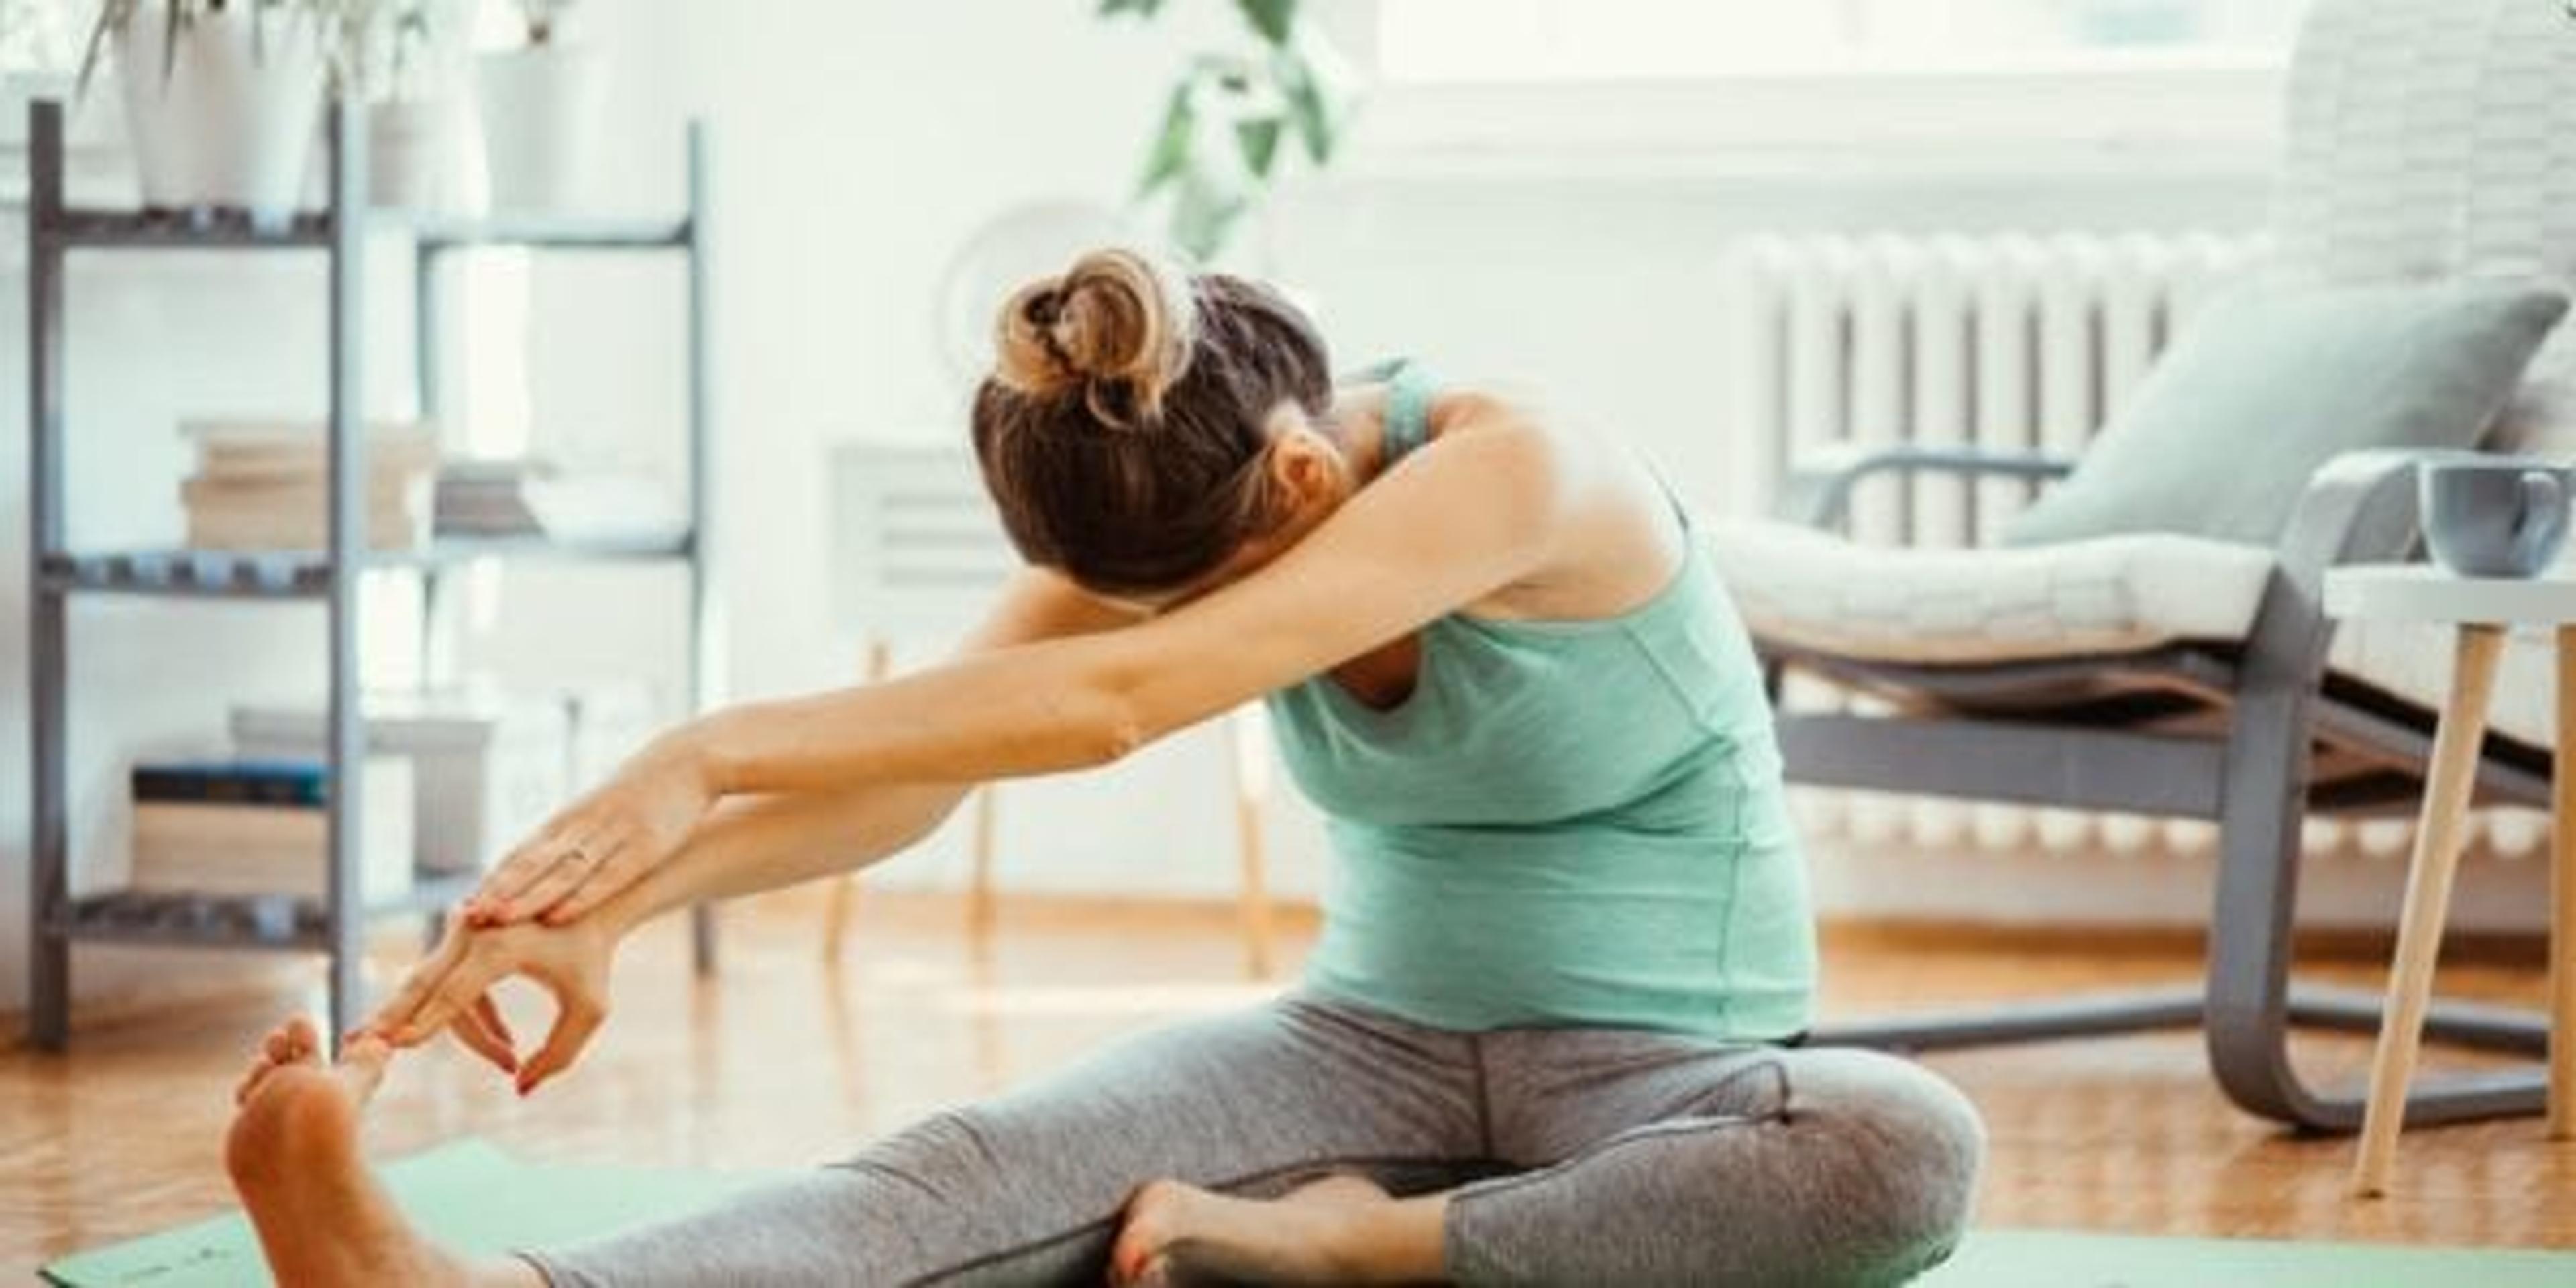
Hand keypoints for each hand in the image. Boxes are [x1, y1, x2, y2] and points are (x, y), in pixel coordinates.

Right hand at [362, 912, 615, 1096]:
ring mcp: (466, 930)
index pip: (452, 995)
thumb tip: (520, 1089)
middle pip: (422, 985)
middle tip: (357, 1044)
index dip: (425, 1025)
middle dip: (393, 1019)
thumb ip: (559, 1054)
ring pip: (438, 989)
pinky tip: (506, 1043)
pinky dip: (472, 1014)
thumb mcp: (590, 1009)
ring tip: (507, 1061)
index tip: (394, 1047)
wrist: (594, 905)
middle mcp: (474, 932)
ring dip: (466, 1032)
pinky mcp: (466, 935)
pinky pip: (453, 982)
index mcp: (499, 946)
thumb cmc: (594, 957)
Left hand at [465, 735, 715, 926]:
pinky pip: (609, 876)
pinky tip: (558, 916)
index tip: (462, 909)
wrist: (688, 761)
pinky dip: (582, 897)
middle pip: (532, 863)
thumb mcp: (601, 813)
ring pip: (563, 870)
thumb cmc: (642, 794)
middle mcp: (583, 826)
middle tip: (466, 918)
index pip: (521, 854)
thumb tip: (537, 873)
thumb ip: (573, 842)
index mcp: (569, 821)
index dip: (492, 881)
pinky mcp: (646, 846)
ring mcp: (613, 835)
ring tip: (497, 919)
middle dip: (498, 892)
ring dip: (528, 896)